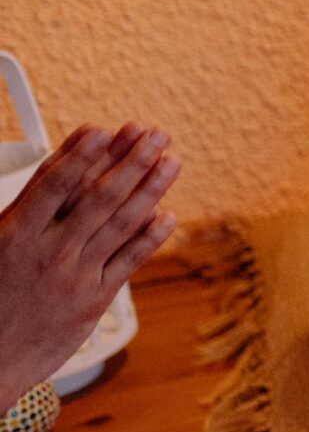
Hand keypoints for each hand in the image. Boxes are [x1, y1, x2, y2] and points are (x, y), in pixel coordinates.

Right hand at [0, 124, 181, 403]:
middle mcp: (48, 252)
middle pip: (97, 196)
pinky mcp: (93, 301)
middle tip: (155, 135)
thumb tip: (52, 177)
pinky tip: (168, 216)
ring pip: (120, 223)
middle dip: (130, 161)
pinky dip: (150, 237)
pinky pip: (128, 262)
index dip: (81, 155)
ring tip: (170, 162)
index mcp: (14, 236)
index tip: (104, 130)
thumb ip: (20, 213)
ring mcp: (74, 276)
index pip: (53, 184)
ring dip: (150, 189)